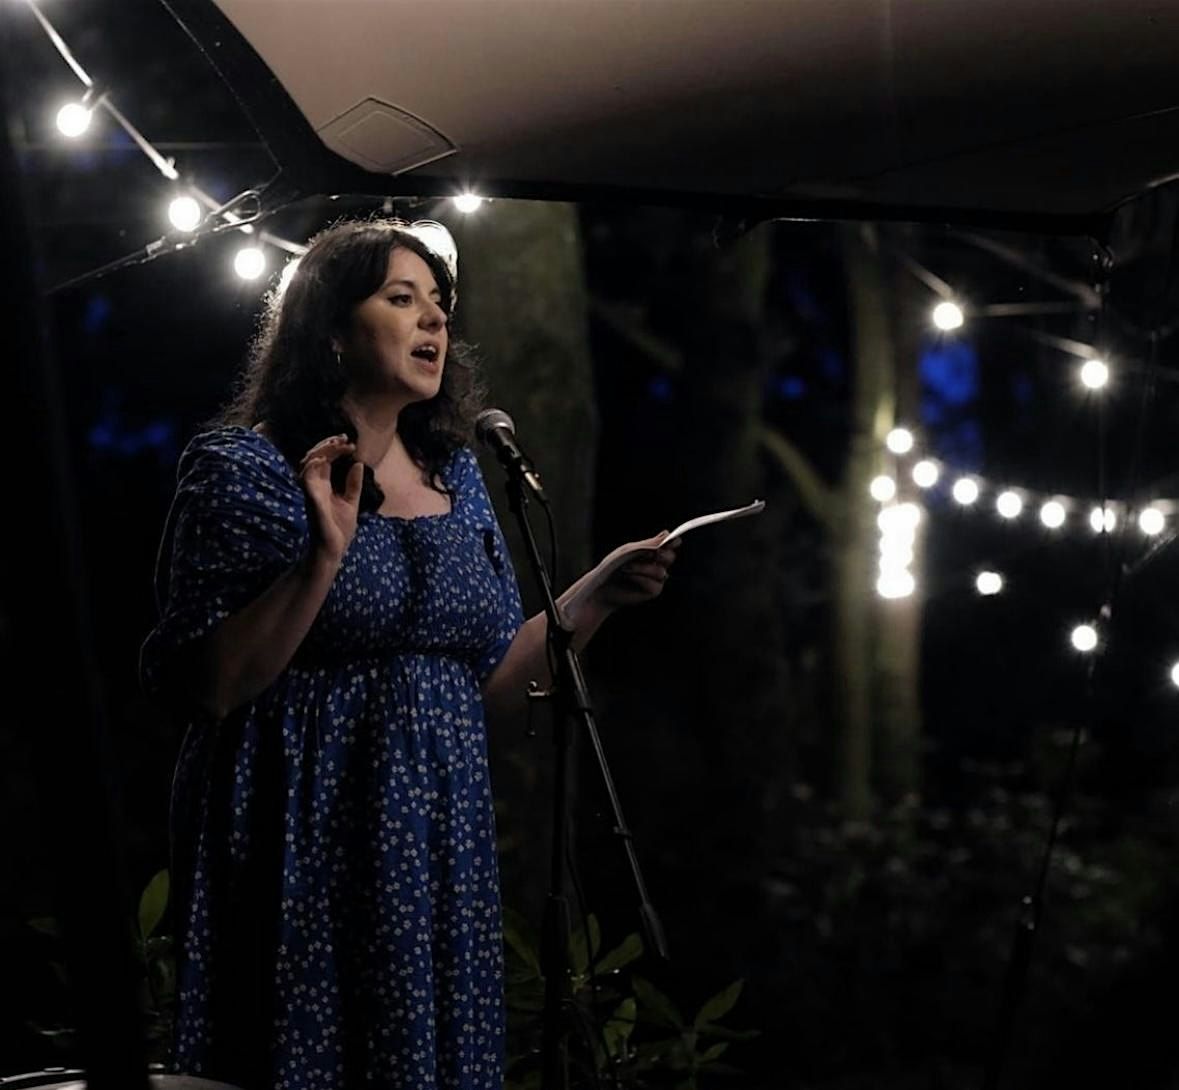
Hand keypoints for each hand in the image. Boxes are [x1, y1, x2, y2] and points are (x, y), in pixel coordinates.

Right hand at [299, 434, 363, 563]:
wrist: (333, 550)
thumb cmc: (339, 529)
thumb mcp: (351, 502)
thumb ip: (353, 484)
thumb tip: (357, 463)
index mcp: (324, 485)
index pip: (325, 459)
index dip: (334, 447)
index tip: (350, 443)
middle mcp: (315, 486)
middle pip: (315, 456)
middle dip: (328, 444)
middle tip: (344, 439)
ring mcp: (311, 492)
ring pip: (307, 463)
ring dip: (321, 451)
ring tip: (336, 444)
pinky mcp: (311, 500)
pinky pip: (305, 480)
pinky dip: (311, 467)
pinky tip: (322, 459)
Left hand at [592, 531, 679, 610]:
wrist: (602, 586)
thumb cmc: (613, 565)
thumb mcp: (630, 550)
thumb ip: (649, 544)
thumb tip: (667, 533)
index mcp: (652, 550)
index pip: (669, 544)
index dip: (673, 541)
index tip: (672, 541)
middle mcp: (657, 563)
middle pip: (670, 557)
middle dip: (663, 555)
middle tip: (655, 553)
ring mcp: (656, 578)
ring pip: (661, 571)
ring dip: (643, 568)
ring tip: (626, 567)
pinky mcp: (654, 590)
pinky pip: (655, 584)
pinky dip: (640, 578)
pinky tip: (629, 577)